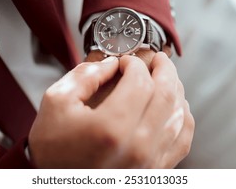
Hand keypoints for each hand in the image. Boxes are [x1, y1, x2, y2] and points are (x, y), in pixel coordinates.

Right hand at [28, 53, 193, 167]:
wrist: (54, 182)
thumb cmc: (52, 148)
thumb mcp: (56, 102)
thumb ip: (85, 75)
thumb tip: (111, 64)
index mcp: (111, 127)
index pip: (140, 82)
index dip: (135, 64)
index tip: (126, 61)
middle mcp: (137, 147)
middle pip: (166, 95)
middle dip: (165, 69)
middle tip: (159, 59)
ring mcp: (149, 162)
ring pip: (179, 116)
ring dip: (176, 90)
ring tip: (167, 78)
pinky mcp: (153, 171)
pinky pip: (182, 141)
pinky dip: (184, 119)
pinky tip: (176, 108)